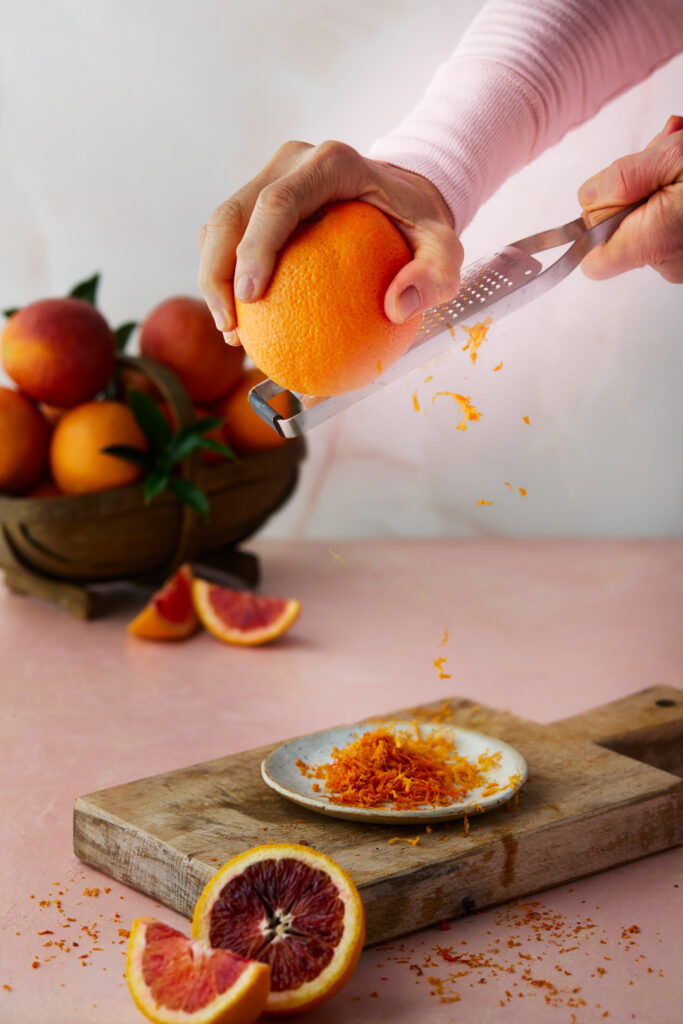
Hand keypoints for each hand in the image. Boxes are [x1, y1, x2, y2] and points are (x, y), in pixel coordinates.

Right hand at [197, 140, 461, 343]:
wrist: (407, 195)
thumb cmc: (421, 225)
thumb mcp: (445, 249)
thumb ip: (434, 275)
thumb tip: (396, 307)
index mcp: (332, 163)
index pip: (279, 202)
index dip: (255, 248)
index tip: (251, 298)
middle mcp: (294, 162)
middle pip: (235, 211)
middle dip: (217, 270)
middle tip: (231, 326)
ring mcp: (272, 176)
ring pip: (222, 223)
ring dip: (213, 276)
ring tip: (232, 332)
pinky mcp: (261, 197)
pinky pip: (230, 236)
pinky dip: (225, 276)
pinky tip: (240, 323)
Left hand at [578, 115, 682, 282]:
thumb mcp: (674, 157)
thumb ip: (624, 178)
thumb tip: (588, 195)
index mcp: (654, 244)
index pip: (592, 261)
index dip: (592, 227)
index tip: (611, 193)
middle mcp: (668, 263)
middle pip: (619, 234)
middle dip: (631, 190)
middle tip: (661, 155)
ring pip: (646, 222)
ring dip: (658, 183)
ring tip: (682, 151)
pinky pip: (669, 224)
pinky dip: (675, 193)